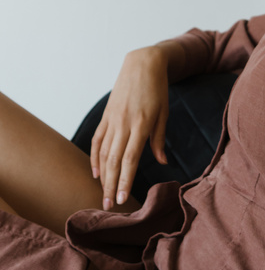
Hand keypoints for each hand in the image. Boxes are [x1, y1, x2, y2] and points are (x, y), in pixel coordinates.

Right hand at [90, 46, 169, 208]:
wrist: (142, 63)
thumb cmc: (158, 89)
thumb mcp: (164, 112)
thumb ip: (160, 139)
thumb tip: (162, 162)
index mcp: (141, 124)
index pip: (130, 159)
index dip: (125, 180)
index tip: (121, 199)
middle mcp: (124, 123)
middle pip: (114, 160)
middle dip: (110, 185)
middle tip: (108, 207)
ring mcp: (112, 120)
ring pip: (104, 153)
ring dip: (102, 176)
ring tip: (102, 195)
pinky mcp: (106, 116)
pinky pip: (98, 140)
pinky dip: (95, 157)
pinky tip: (96, 172)